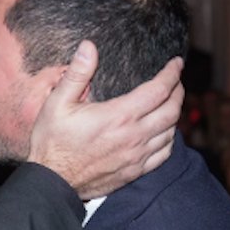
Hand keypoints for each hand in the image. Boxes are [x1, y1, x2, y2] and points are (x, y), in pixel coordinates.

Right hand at [27, 40, 183, 199]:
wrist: (52, 182)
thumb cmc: (51, 142)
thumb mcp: (57, 103)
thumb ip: (77, 74)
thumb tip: (89, 47)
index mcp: (119, 116)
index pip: (159, 90)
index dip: (172, 74)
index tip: (176, 64)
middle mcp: (134, 137)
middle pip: (172, 111)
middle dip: (178, 92)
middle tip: (175, 82)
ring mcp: (136, 157)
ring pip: (171, 133)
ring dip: (174, 116)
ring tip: (169, 104)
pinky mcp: (134, 172)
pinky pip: (163, 154)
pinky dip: (169, 140)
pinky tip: (163, 133)